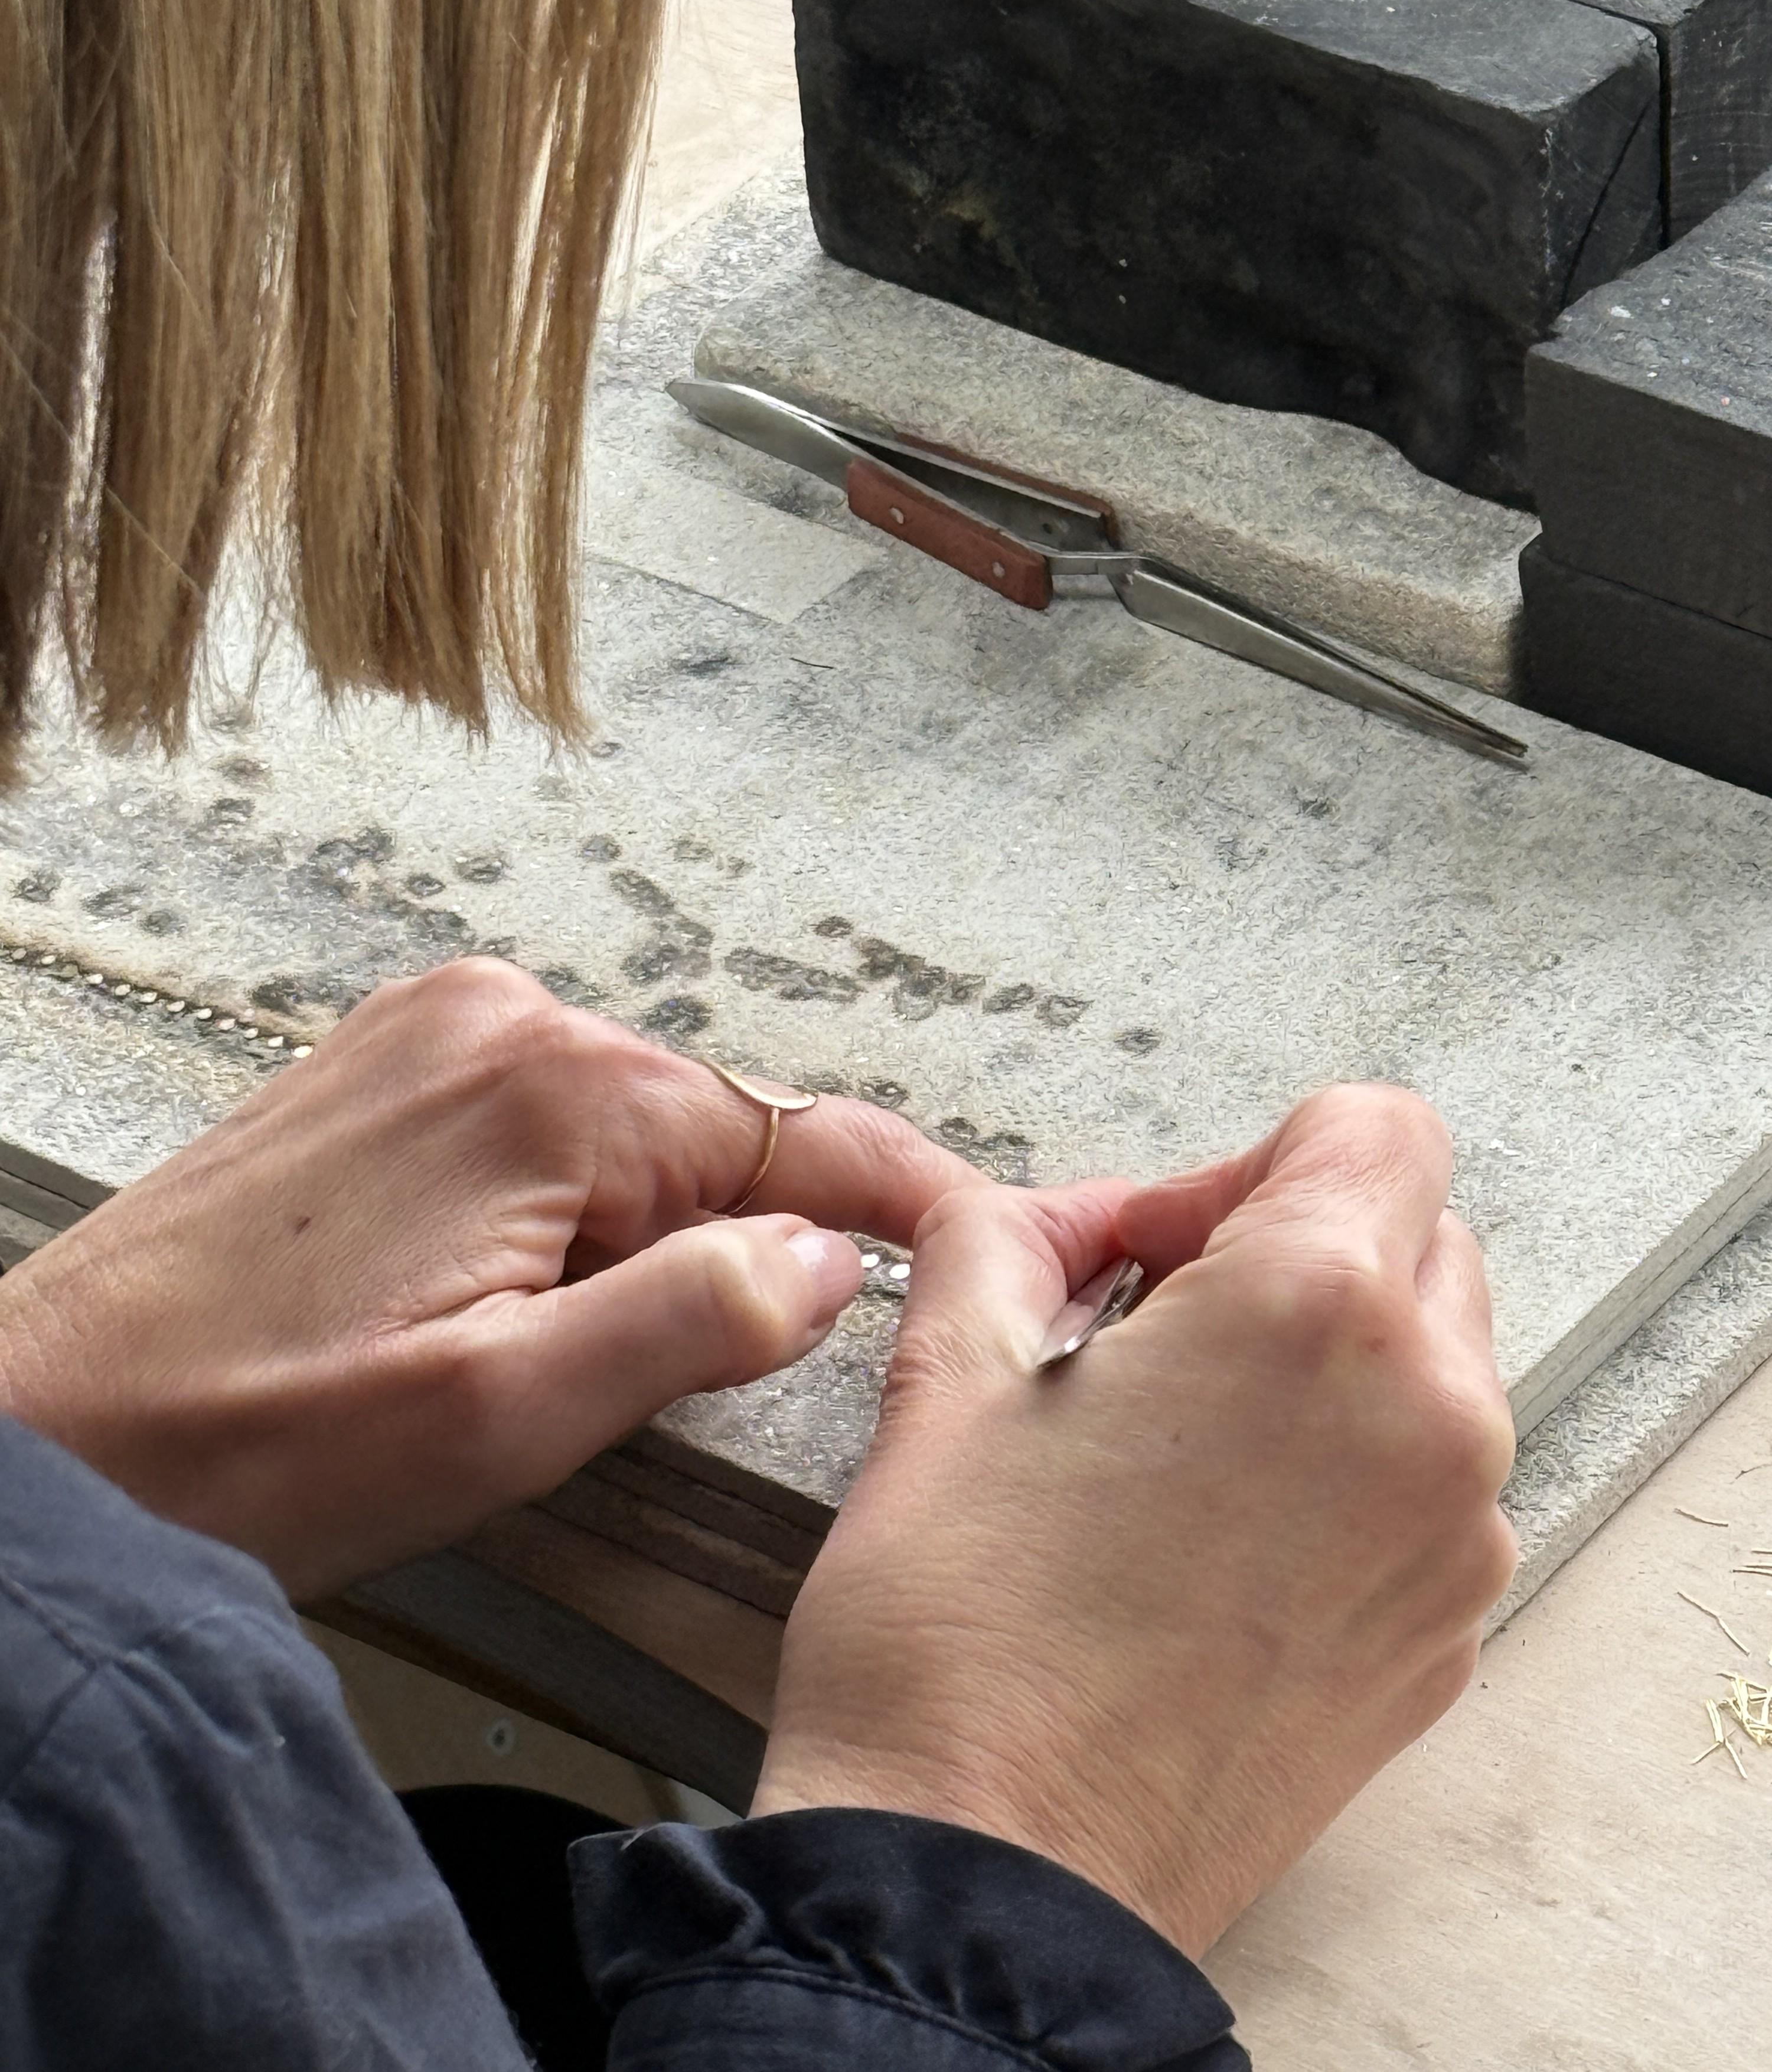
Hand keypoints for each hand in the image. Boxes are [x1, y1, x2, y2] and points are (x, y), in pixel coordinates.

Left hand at [0, 958, 977, 1597]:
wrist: (42, 1428)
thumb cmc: (239, 1441)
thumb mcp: (501, 1417)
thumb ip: (689, 1320)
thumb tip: (823, 1261)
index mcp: (544, 1089)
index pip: (789, 1129)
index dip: (897, 1193)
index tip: (985, 1229)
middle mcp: (493, 1023)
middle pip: (704, 1132)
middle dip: (730, 1244)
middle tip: (678, 1374)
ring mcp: (431, 1036)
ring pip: (626, 1134)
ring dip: (639, 1236)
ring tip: (549, 1354)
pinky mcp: (388, 1070)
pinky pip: (543, 1127)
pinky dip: (573, 1204)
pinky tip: (506, 1292)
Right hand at [754, 1085, 1516, 1958]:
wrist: (984, 1880)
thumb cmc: (960, 1643)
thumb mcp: (948, 1370)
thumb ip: (1005, 1235)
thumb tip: (1039, 1220)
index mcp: (1317, 1315)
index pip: (1375, 1128)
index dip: (1244, 1163)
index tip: (1156, 1243)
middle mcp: (1426, 1420)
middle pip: (1416, 1238)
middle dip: (1287, 1250)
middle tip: (1149, 1325)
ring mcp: (1451, 1545)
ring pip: (1429, 1369)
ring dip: (1318, 1365)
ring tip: (1167, 1443)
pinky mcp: (1439, 1643)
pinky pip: (1421, 1494)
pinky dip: (1338, 1477)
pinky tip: (1204, 1539)